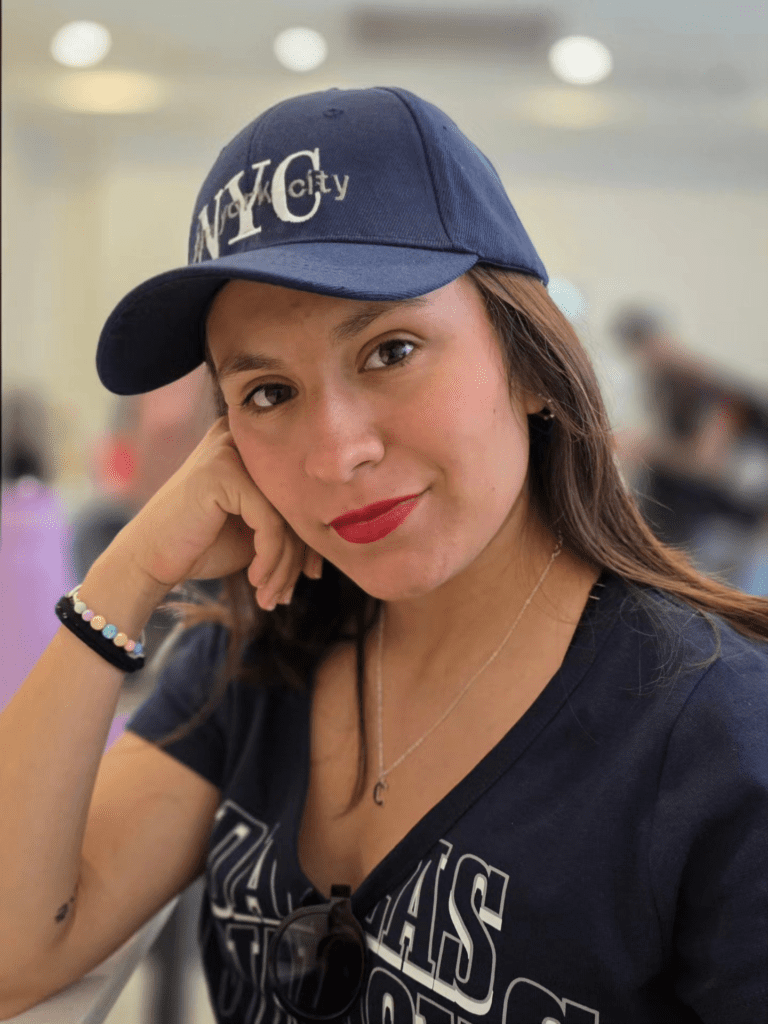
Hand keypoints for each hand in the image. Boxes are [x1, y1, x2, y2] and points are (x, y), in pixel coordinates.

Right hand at [111, 414, 322, 609]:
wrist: (148, 561)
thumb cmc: (202, 545)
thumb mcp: (257, 532)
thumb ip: (292, 522)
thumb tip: (339, 534)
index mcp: (254, 444)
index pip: (300, 492)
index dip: (311, 538)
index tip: (310, 576)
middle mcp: (242, 437)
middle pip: (296, 501)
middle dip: (299, 556)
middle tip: (287, 594)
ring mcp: (229, 449)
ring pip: (286, 515)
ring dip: (283, 566)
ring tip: (272, 597)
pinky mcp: (222, 472)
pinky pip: (270, 523)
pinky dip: (269, 560)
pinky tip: (257, 582)